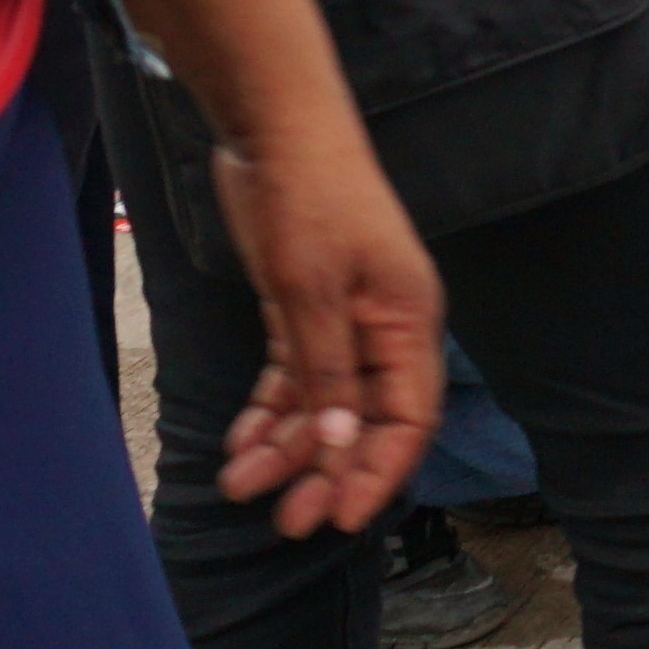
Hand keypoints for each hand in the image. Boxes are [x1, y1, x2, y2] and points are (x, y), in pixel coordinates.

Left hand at [206, 110, 442, 538]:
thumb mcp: (312, 289)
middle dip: (324, 469)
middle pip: (364, 419)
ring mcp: (344, 318)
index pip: (409, 418)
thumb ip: (328, 370)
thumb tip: (342, 444)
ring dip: (286, 445)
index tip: (339, 517)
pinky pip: (294, 375)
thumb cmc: (307, 197)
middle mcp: (384, 328)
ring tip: (239, 482)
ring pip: (322, 402)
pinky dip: (270, 409)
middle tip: (285, 521)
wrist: (274, 126)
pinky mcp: (304, 306)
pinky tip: (240, 441)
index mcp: (407, 322)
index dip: (377, 472)